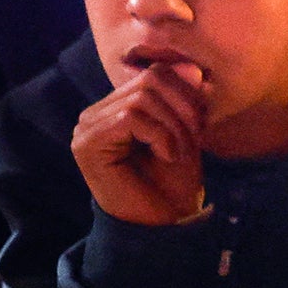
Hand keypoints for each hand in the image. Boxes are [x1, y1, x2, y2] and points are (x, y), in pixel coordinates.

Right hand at [70, 64, 207, 225]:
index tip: (200, 125)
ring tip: (176, 152)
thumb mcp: (186, 132)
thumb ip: (183, 99)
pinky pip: (131, 117)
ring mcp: (88, 127)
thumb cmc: (173, 180)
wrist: (165, 221)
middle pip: (150, 80)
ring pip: (142, 98)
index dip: (186, 94)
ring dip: (173, 126)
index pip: (155, 73)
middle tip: (191, 141)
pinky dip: (159, 135)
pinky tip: (165, 156)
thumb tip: (191, 67)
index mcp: (118, 106)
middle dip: (182, 109)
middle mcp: (97, 112)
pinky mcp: (87, 143)